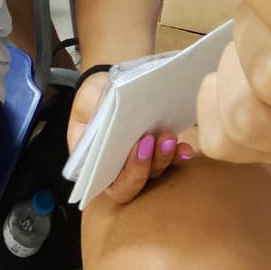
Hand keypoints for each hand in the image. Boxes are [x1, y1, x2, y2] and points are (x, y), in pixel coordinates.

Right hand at [67, 71, 194, 204]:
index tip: (138, 146)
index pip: (113, 184)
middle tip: (154, 140)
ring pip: (156, 171)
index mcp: (97, 166)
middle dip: (148, 165)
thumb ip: (90, 121)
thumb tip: (92, 134)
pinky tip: (185, 149)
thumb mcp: (85, 106)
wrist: (114, 85)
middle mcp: (121, 170)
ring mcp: (144, 162)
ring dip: (165, 158)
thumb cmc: (93, 101)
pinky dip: (179, 154)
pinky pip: (172, 159)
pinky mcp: (160, 150)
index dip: (129, 172)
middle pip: (137, 183)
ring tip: (169, 138)